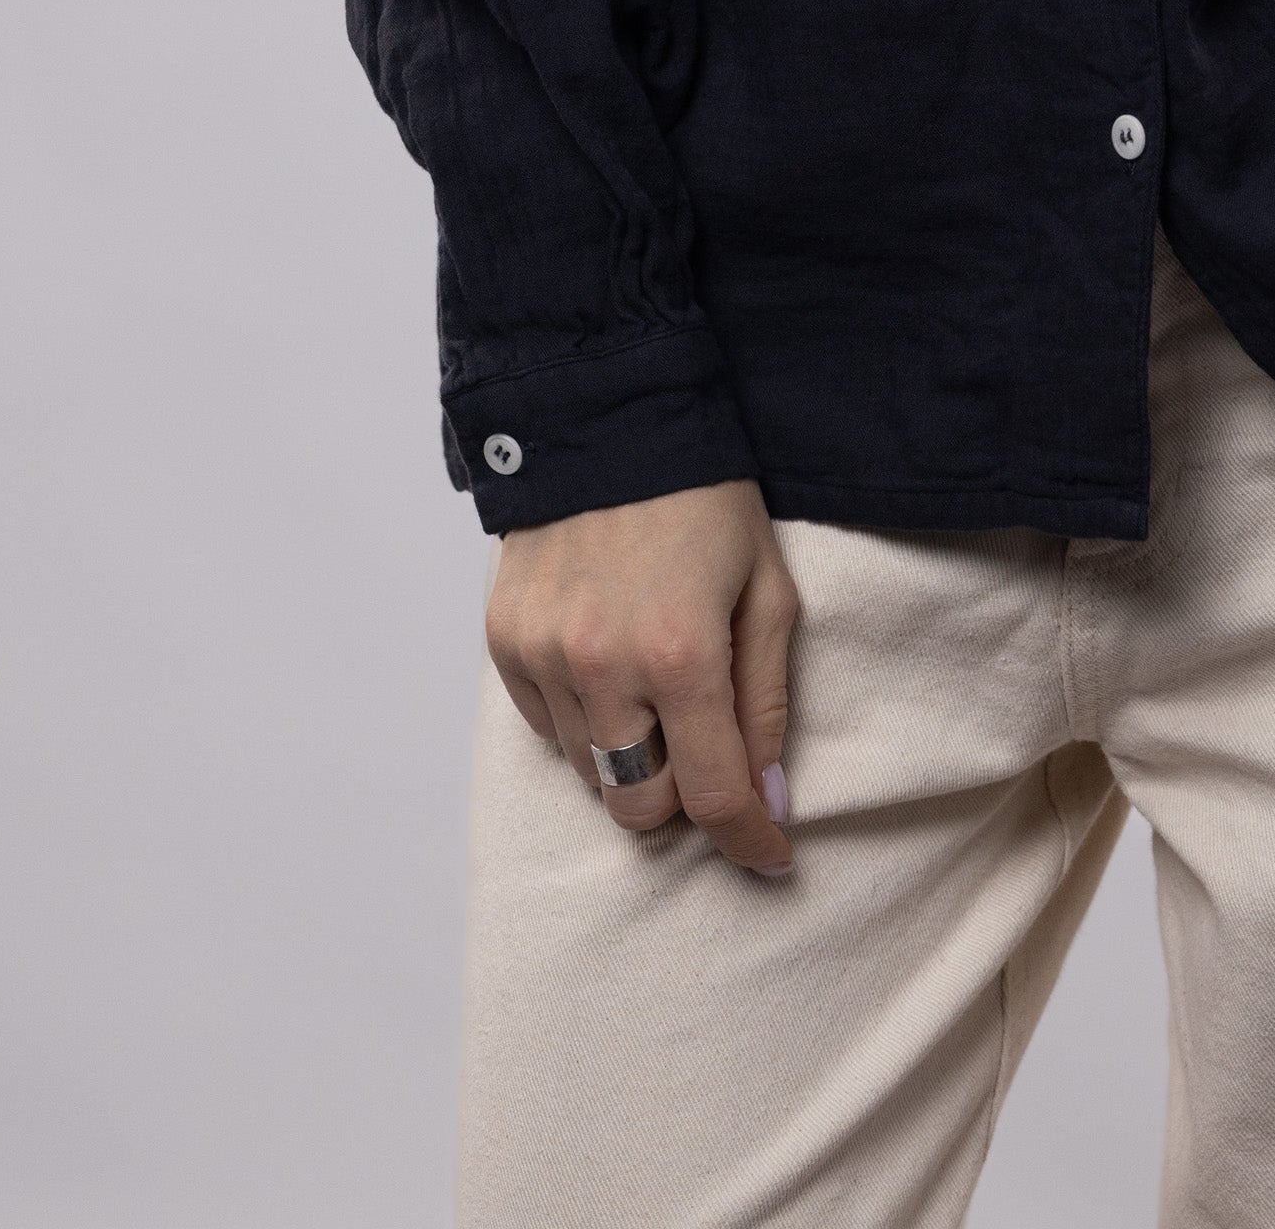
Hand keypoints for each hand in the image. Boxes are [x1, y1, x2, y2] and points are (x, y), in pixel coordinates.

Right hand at [488, 478, 796, 875]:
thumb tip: (768, 797)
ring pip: (591, 777)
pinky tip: (609, 661)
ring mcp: (543, 656)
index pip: (711, 795)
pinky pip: (549, 731)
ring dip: (633, 755)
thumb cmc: (707, 502)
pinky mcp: (503, 642)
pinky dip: (586, 721)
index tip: (771, 855)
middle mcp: (602, 664)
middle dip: (683, 794)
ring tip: (656, 684)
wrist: (610, 419)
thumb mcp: (768, 589)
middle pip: (640, 807)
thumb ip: (767, 701)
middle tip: (706, 741)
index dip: (748, 838)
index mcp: (681, 652)